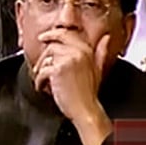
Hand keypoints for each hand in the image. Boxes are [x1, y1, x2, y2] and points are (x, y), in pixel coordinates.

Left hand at [33, 30, 112, 144]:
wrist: (86, 110)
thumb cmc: (89, 93)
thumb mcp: (97, 70)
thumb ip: (100, 53)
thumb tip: (106, 38)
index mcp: (86, 50)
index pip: (64, 34)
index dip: (52, 35)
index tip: (43, 37)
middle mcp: (78, 52)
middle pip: (51, 46)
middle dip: (44, 58)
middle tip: (41, 69)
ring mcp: (68, 60)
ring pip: (45, 58)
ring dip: (41, 71)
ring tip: (45, 81)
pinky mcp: (58, 70)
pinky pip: (42, 71)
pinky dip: (40, 81)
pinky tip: (44, 87)